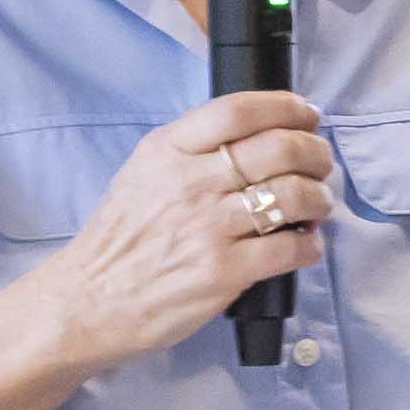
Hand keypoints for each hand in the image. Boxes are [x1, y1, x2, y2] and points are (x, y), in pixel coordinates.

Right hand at [45, 91, 330, 366]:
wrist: (88, 303)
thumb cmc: (121, 240)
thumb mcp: (141, 175)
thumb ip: (190, 151)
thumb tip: (256, 134)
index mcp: (166, 152)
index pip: (237, 110)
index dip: (285, 107)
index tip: (307, 115)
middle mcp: (188, 183)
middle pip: (278, 148)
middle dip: (316, 153)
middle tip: (321, 164)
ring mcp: (207, 228)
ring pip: (293, 195)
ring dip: (319, 198)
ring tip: (317, 205)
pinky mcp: (224, 271)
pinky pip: (291, 248)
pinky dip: (310, 244)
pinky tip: (305, 244)